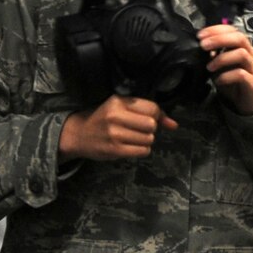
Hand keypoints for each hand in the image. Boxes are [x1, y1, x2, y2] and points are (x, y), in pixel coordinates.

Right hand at [59, 95, 177, 161]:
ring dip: (145, 141)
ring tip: (132, 138)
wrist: (78, 134)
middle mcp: (116, 116)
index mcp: (118, 101)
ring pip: (149, 139)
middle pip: (152, 125)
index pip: (151, 108)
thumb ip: (149, 112)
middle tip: (139, 130)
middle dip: (150, 129)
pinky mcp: (115, 149)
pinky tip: (130, 146)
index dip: (156, 116)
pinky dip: (140, 150)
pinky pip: (142, 151)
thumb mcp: (121, 108)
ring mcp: (115, 134)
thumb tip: (174, 124)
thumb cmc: (103, 119)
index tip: (149, 119)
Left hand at [200, 22, 252, 116]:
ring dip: (222, 58)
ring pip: (241, 54)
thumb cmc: (233, 80)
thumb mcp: (220, 65)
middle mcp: (249, 53)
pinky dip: (226, 76)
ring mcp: (252, 67)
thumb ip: (213, 54)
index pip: (232, 30)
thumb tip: (200, 46)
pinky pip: (241, 74)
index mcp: (241, 46)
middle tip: (203, 45)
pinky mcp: (252, 81)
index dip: (216, 30)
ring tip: (209, 67)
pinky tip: (217, 81)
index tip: (200, 35)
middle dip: (219, 39)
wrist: (248, 101)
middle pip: (239, 38)